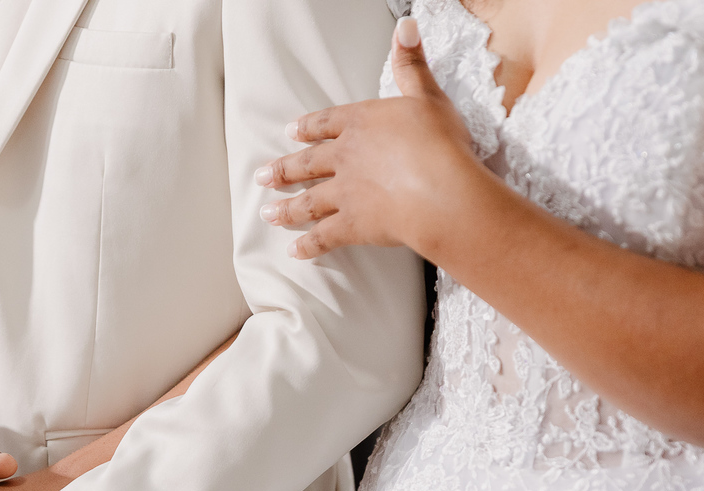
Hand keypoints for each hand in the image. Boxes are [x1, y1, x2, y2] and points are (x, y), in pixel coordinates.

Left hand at [256, 17, 480, 258]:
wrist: (441, 190)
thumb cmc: (439, 143)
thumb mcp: (428, 96)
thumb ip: (411, 64)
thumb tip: (405, 25)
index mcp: (360, 123)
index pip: (326, 123)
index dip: (308, 127)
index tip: (290, 132)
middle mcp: (345, 157)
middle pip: (307, 163)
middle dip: (283, 169)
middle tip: (262, 176)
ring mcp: (345, 193)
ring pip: (307, 201)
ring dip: (285, 208)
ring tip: (267, 215)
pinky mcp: (352, 226)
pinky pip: (324, 237)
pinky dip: (308, 246)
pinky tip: (294, 252)